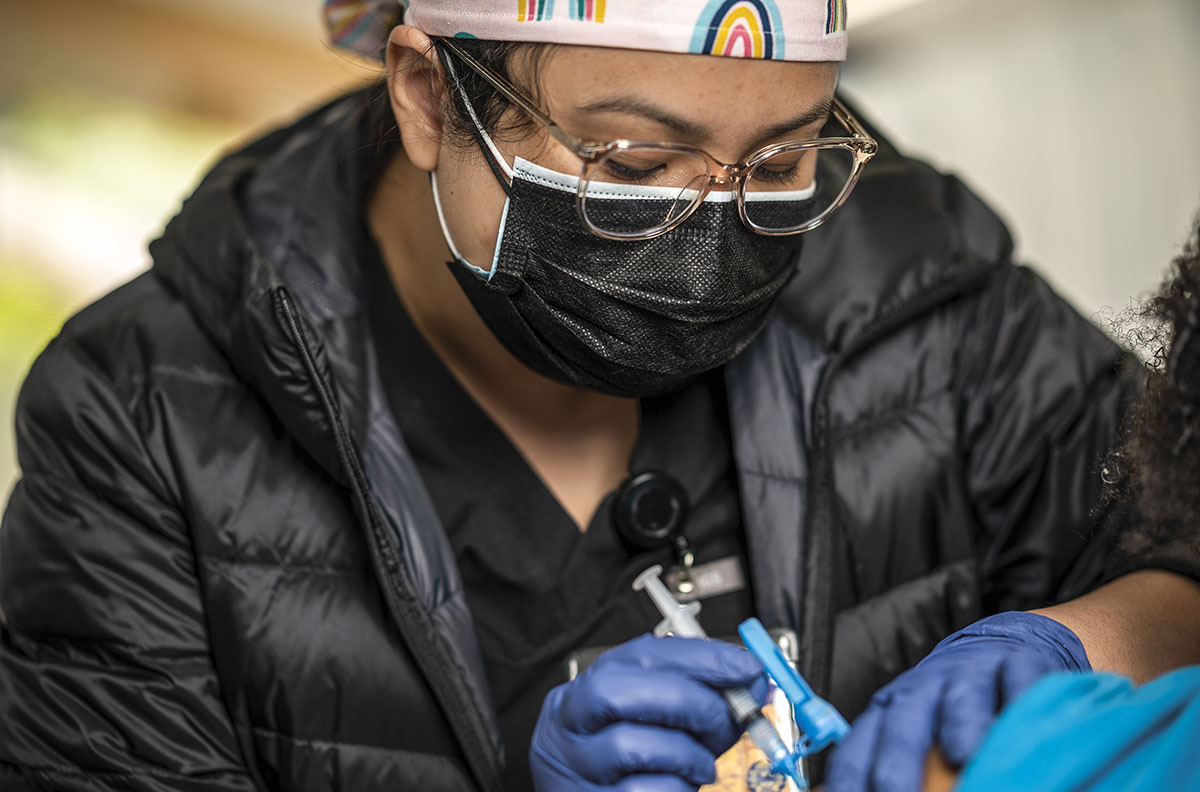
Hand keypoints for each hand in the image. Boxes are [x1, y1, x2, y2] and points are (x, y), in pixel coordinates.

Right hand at [529, 634, 766, 791]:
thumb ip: (697, 700)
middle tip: (726, 718)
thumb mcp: (659, 721)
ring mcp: (575, 765)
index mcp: (587, 688)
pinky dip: (676, 787)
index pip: (640, 654)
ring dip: (684, 752)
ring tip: (703, 765)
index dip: (698, 657)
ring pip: (627, 744)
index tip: (745, 667)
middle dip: (686, 699)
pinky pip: (639, 791)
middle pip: (615, 690)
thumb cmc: (633, 764)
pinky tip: (683, 786)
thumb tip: (751, 684)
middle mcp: (570, 723)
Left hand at [825, 611, 1088, 791]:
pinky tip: (1022, 723)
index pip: (859, 746)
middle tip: (892, 791)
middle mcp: (922, 691)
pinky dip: (1020, 698)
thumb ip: (908, 770)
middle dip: (896, 761)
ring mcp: (968, 675)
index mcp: (889, 712)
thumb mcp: (918, 736)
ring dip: (960, 726)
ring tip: (963, 756)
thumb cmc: (948, 708)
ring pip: (960, 699)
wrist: (991, 645)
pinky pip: (1015, 676)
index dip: (851, 775)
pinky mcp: (1015, 662)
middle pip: (902, 723)